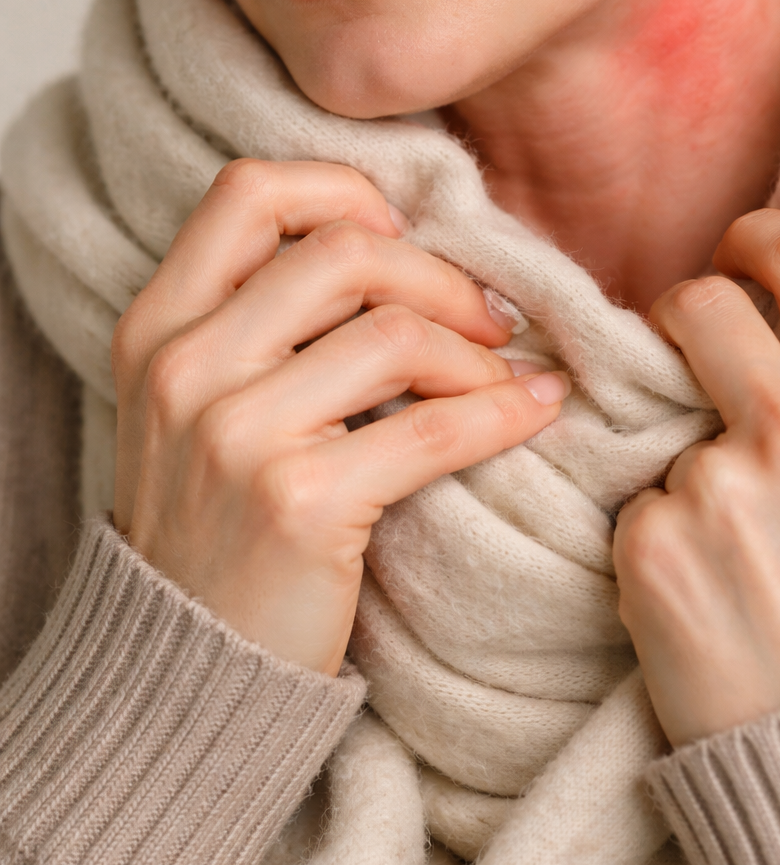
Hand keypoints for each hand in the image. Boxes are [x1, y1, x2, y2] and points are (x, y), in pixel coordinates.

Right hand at [112, 158, 566, 674]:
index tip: (401, 234)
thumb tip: (403, 245)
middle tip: (487, 316)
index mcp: (158, 326)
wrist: (188, 674)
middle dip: (437, 275)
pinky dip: (503, 413)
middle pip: (342, 251)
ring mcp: (233, 434)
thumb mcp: (201, 405)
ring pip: (394, 334)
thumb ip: (266, 322)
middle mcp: (184, 367)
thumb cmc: (216, 524)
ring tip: (500, 375)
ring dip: (474, 354)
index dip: (342, 190)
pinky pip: (432, 429)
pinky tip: (536, 410)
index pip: (249, 192)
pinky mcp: (296, 503)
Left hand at [614, 210, 779, 745]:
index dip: (762, 238)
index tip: (741, 252)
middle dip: (684, 313)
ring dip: (689, 458)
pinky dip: (663, 531)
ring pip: (666, 420)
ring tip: (740, 545)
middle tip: (690, 347)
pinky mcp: (649, 543)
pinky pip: (640, 499)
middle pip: (697, 304)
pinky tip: (707, 587)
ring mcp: (715, 489)